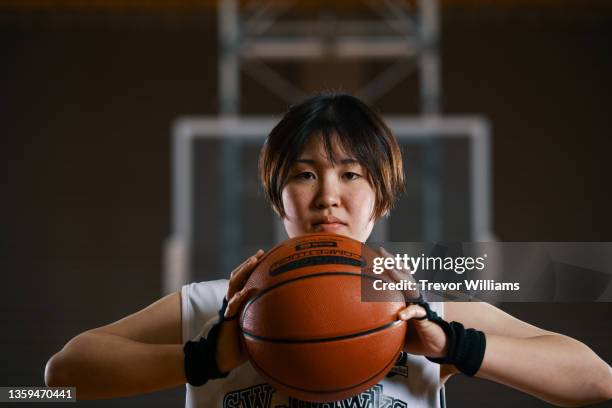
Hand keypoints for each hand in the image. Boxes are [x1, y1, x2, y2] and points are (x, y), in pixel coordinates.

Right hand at [215, 249, 264, 372]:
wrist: (224, 358)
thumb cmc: (242, 346)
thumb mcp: (259, 329)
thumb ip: (269, 321)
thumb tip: (292, 317)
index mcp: (241, 302)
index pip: (246, 280)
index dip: (254, 268)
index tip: (268, 256)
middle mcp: (234, 301)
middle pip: (239, 276)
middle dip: (249, 263)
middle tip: (261, 253)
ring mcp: (229, 308)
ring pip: (233, 284)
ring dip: (243, 271)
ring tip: (253, 261)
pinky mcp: (226, 318)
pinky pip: (232, 305)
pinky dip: (239, 297)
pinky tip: (247, 292)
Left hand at [377, 247, 448, 358]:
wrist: (435, 346)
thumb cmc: (414, 335)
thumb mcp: (393, 327)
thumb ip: (380, 321)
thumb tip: (359, 322)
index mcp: (404, 296)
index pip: (395, 276)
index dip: (386, 264)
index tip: (374, 253)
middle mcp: (412, 296)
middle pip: (403, 274)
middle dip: (393, 262)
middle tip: (381, 253)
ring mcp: (419, 303)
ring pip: (411, 286)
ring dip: (400, 277)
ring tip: (390, 270)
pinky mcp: (425, 316)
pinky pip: (416, 312)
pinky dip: (409, 312)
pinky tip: (401, 315)